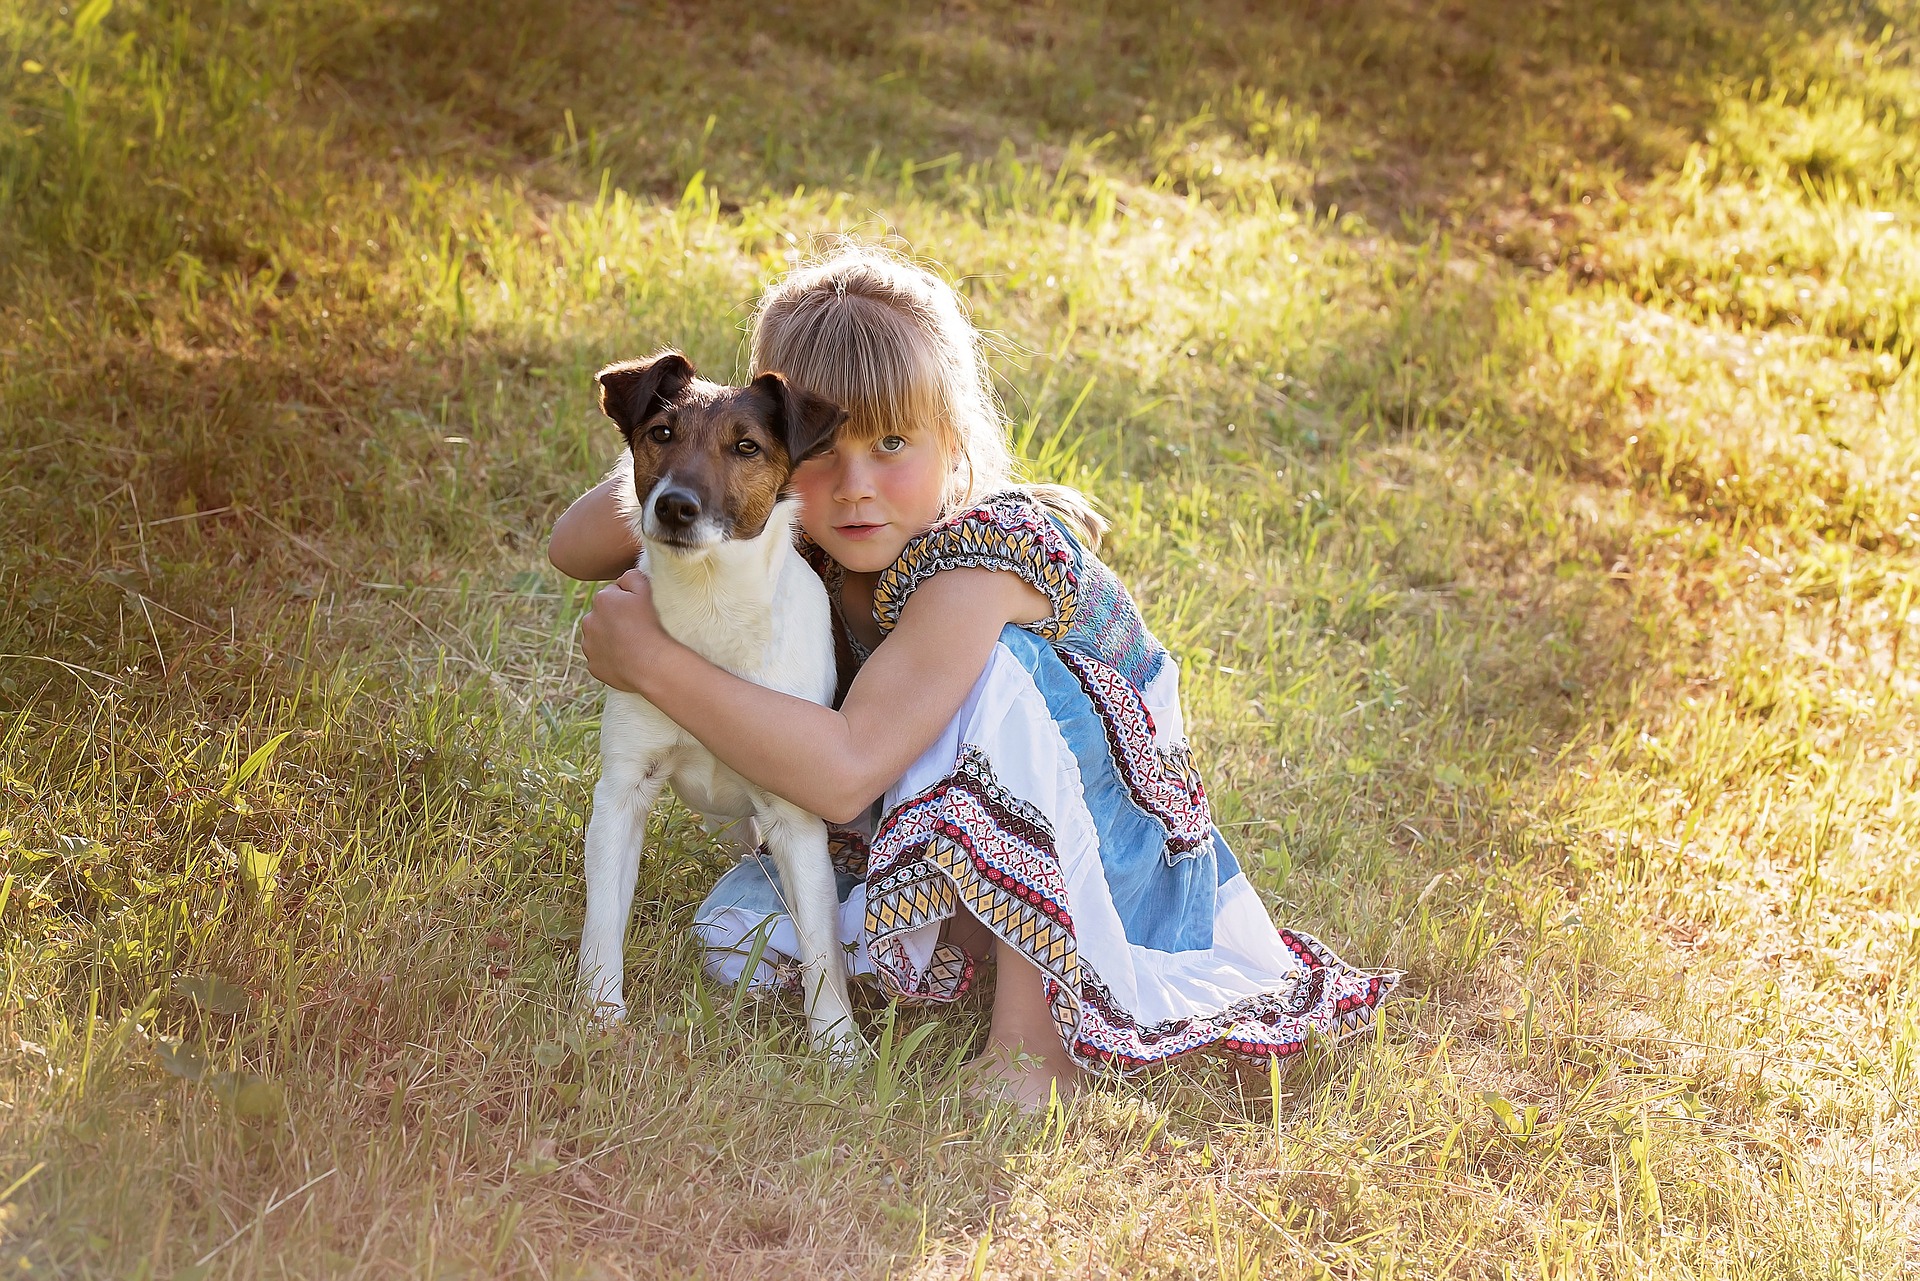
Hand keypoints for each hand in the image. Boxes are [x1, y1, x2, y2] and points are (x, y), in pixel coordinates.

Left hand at [580, 567, 667, 692]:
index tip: (640, 612)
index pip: (613, 594)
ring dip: (611, 638)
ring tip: (633, 645)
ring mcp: (589, 645)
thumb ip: (632, 576)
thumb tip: (623, 580)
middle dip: (616, 619)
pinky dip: (611, 658)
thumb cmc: (650, 626)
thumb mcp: (646, 589)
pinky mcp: (593, 665)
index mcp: (601, 600)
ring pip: (600, 637)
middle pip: (604, 616)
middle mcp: (589, 621)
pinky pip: (602, 658)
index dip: (629, 601)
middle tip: (637, 628)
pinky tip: (628, 659)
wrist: (650, 664)